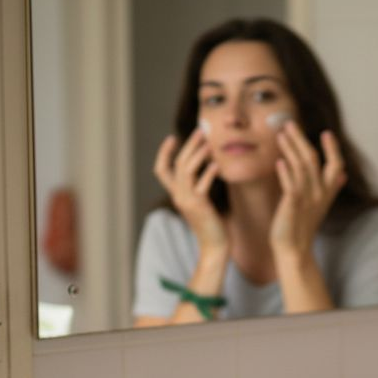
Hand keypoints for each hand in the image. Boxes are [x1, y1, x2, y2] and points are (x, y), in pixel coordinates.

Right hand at [153, 129, 227, 253]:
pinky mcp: (199, 206)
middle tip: (200, 132)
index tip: (172, 137)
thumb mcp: (200, 202)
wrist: (214, 245)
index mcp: (176, 194)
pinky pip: (202, 185)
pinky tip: (217, 165)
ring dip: (198, 155)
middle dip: (188, 146)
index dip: (164, 153)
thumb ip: (197, 186)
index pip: (161, 170)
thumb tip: (205, 165)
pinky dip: (208, 173)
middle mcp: (178, 196)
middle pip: (178, 164)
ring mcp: (187, 201)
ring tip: (209, 144)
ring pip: (187, 171)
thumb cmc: (211, 223)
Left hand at [270, 122, 346, 257]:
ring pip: (300, 167)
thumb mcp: (320, 205)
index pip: (336, 166)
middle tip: (289, 123)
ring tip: (280, 135)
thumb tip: (342, 175)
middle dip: (301, 139)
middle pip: (313, 160)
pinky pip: (290, 186)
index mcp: (327, 192)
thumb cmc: (304, 226)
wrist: (294, 250)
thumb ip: (331, 188)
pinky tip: (279, 162)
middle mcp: (319, 194)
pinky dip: (285, 173)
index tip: (326, 133)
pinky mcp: (293, 206)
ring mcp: (307, 200)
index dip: (333, 149)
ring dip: (290, 149)